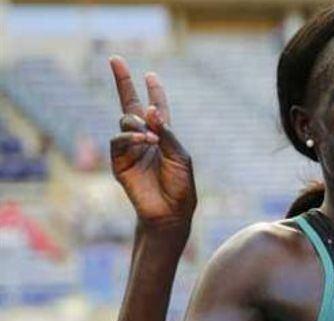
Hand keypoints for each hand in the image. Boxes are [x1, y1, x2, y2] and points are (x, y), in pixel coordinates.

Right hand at [109, 56, 194, 230]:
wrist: (170, 212)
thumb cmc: (181, 186)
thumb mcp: (179, 156)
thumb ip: (166, 132)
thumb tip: (151, 109)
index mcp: (164, 136)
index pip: (158, 109)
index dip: (154, 91)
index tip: (150, 74)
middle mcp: (145, 139)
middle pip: (130, 105)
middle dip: (123, 82)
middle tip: (115, 60)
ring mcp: (130, 149)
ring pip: (125, 121)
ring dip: (137, 123)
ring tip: (150, 136)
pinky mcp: (119, 162)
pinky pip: (118, 140)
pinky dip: (130, 137)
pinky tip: (143, 140)